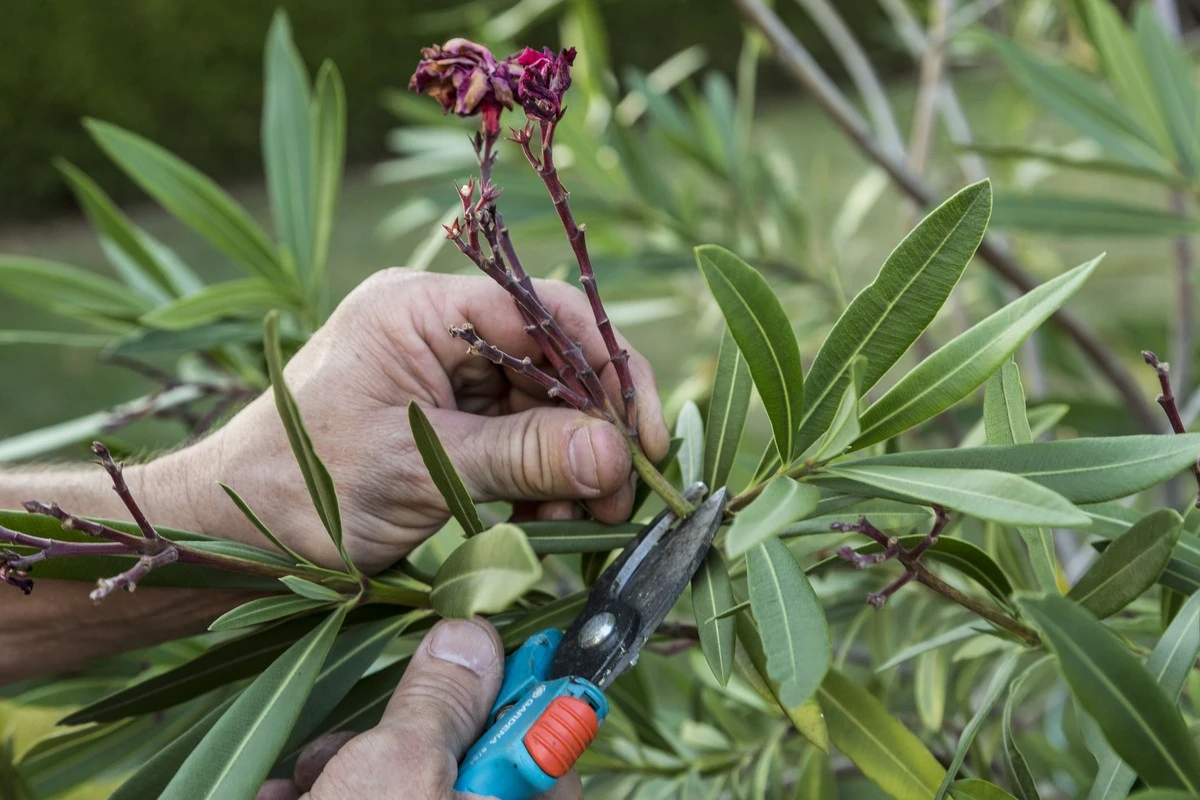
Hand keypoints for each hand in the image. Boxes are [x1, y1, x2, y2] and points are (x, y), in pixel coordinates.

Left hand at [147, 268, 669, 572]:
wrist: (235, 537)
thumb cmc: (305, 489)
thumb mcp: (423, 469)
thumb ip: (522, 454)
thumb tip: (616, 452)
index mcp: (418, 308)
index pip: (540, 313)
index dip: (605, 366)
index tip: (643, 432)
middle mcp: (436, 328)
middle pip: (550, 360)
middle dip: (592, 427)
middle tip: (624, 490)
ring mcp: (441, 373)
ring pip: (540, 404)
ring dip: (569, 462)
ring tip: (582, 521)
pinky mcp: (446, 417)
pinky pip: (516, 436)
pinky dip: (538, 479)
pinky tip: (547, 520)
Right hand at [256, 617, 580, 799]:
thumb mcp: (397, 768)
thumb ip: (442, 701)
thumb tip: (474, 639)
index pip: (548, 745)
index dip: (507, 694)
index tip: (466, 659)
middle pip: (468, 766)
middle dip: (401, 739)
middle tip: (354, 746)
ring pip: (411, 791)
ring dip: (351, 774)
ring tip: (306, 783)